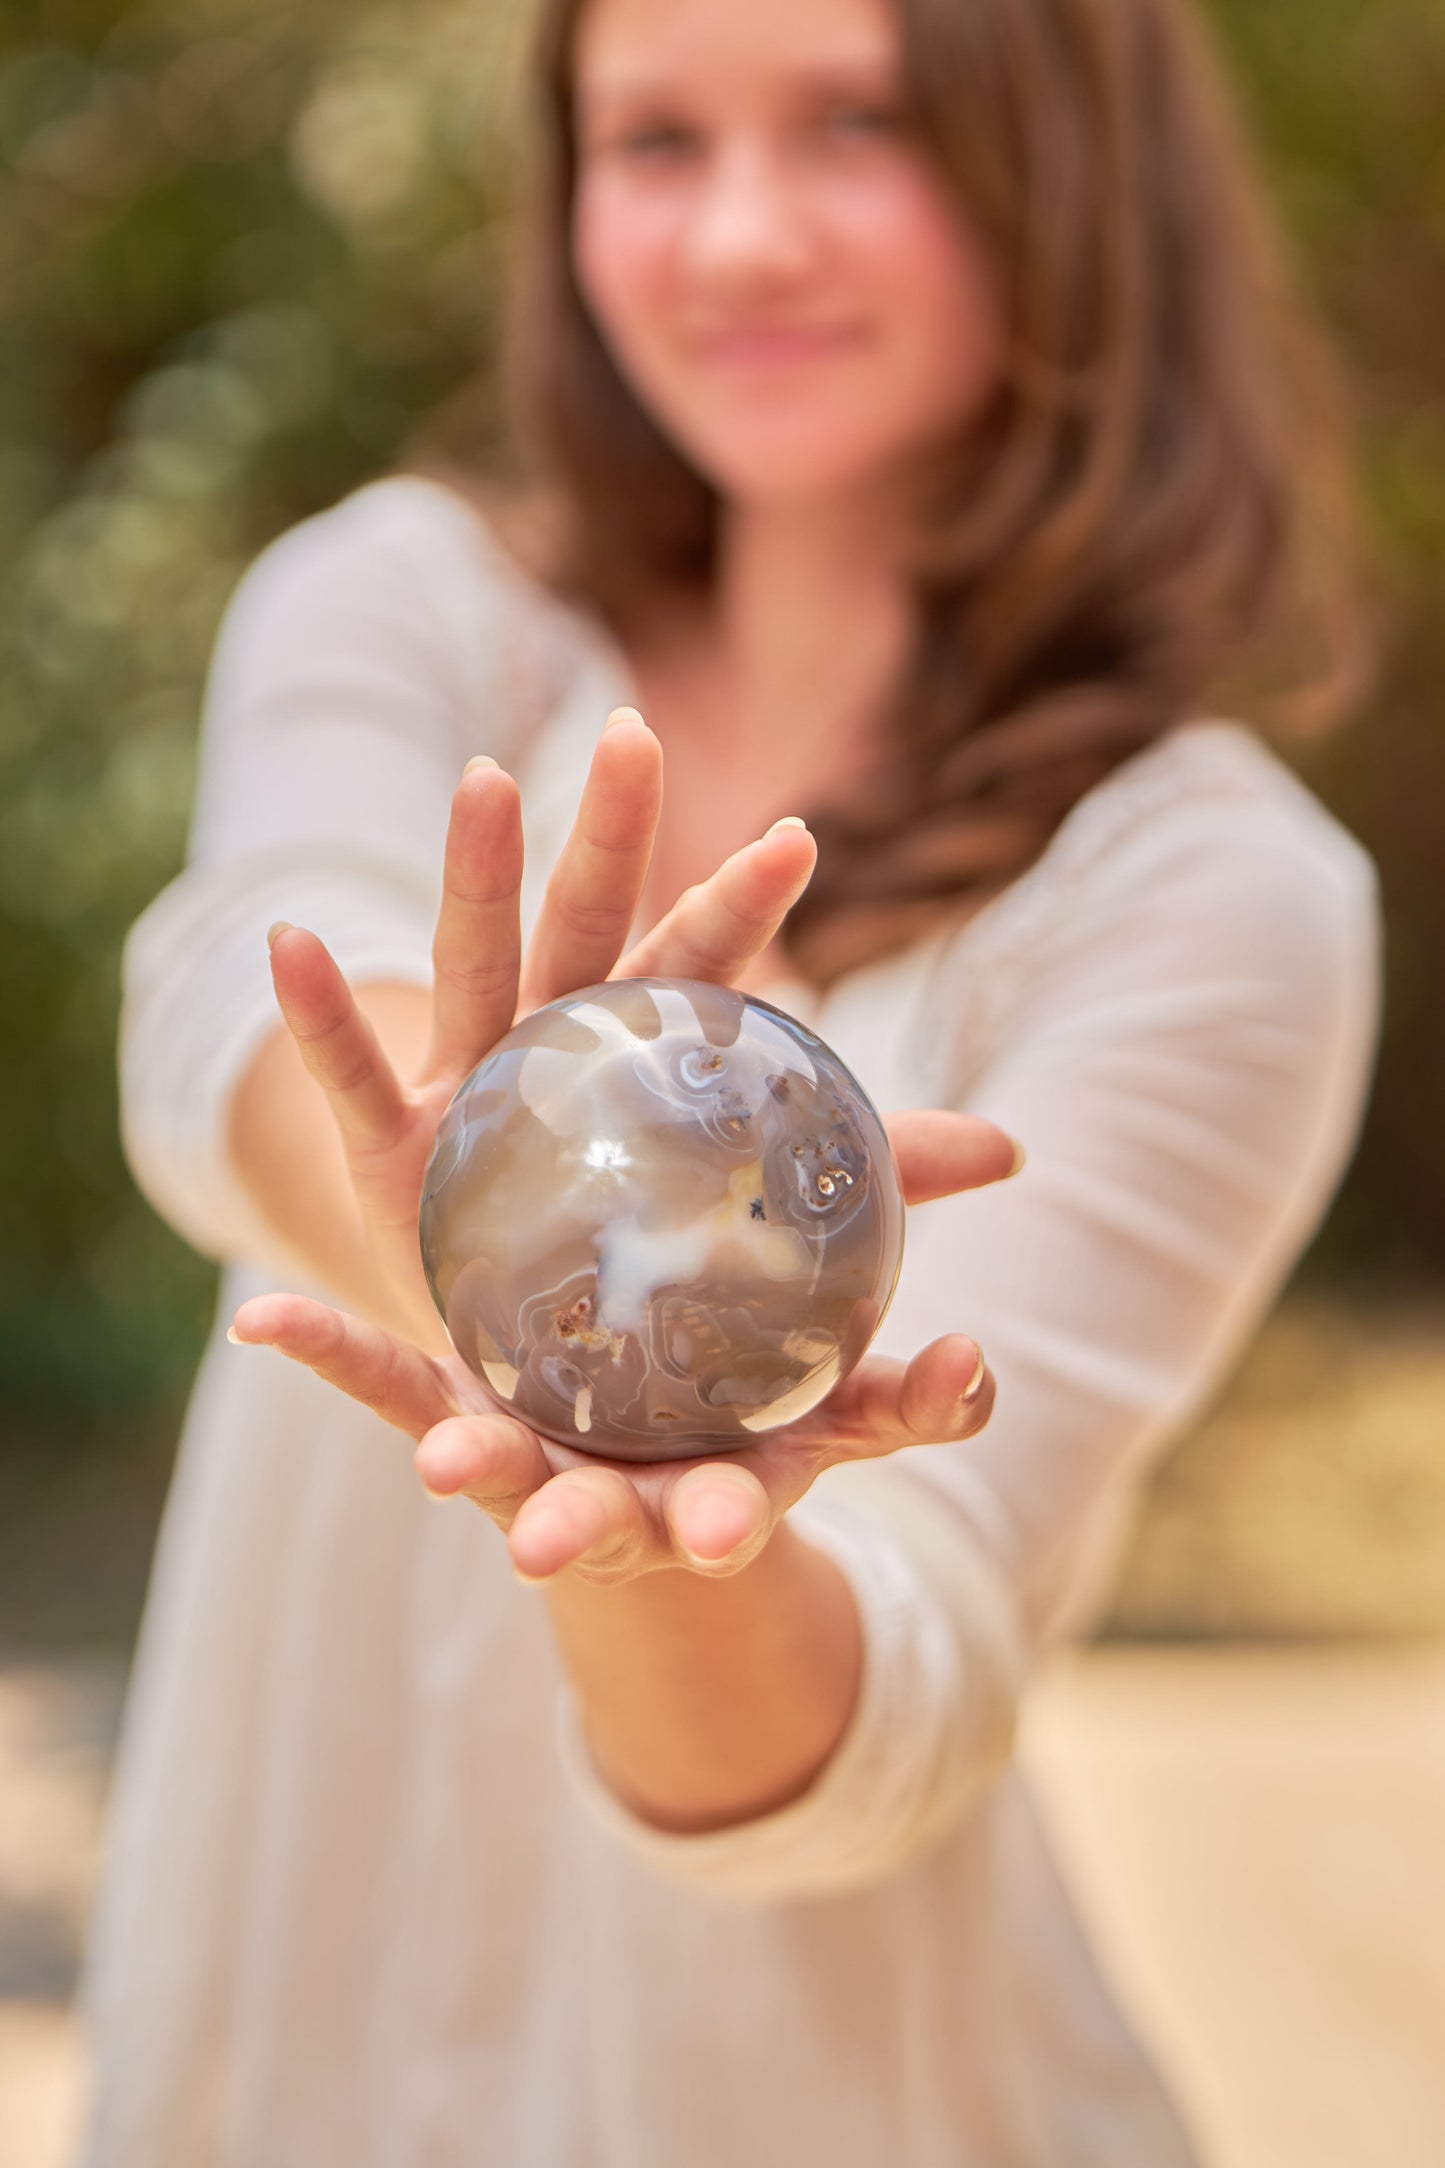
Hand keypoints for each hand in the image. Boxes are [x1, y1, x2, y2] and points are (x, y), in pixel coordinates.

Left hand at [228, 1105, 1009, 1584]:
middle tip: (541, 1543)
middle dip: (576, 1527)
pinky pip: (376, 1372)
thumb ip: (906, 1252)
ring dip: (455, 1452)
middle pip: (596, 1510)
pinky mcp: (436, 1389)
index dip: (731, 1525)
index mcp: (713, 1469)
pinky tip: (262, 1317)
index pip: (736, 1505)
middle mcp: (608, 1471)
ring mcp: (518, 1435)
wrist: (622, 1425)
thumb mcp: (836, 1348)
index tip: (724, 1538)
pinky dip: (324, 1350)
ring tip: (439, 1459)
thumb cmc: (744, 1384)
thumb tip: (1013, 1156)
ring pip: (476, 1445)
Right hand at [233, 702, 1022, 1581]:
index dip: (742, 907)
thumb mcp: (751, 1221)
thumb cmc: (632, 1244)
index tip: (799, 835)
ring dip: (474, 873)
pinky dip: (321, 1012)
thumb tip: (1018, 1148)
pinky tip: (288, 938)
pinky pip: (349, 1072)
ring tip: (479, 776)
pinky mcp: (390, 1143)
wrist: (500, 1322)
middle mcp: (554, 1046)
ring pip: (475, 961)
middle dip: (612, 835)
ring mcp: (463, 1080)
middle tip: (637, 730)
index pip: (700, 970)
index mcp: (641, 1060)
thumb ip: (870, 1176)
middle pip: (590, 929)